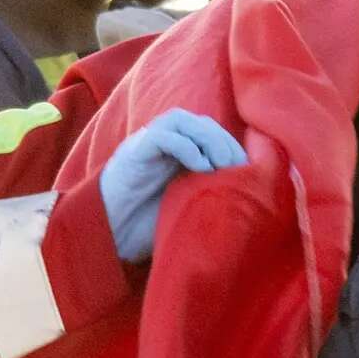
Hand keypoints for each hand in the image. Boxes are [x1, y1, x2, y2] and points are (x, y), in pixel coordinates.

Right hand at [99, 108, 246, 261]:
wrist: (109, 236)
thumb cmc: (147, 227)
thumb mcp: (187, 207)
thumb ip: (209, 194)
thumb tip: (248, 201)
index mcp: (178, 153)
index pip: (213, 133)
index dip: (233, 146)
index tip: (250, 169)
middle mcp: (164, 143)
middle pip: (203, 124)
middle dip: (225, 142)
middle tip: (238, 168)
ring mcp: (148, 144)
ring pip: (184, 121)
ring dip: (208, 139)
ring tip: (221, 166)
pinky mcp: (135, 152)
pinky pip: (163, 135)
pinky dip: (186, 146)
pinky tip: (201, 168)